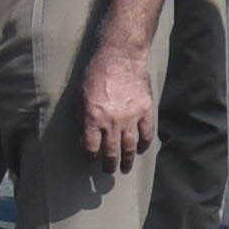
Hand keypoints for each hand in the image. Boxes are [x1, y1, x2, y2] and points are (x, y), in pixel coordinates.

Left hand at [74, 42, 158, 170]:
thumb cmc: (97, 72)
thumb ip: (83, 117)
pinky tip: (141, 150)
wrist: (121, 57)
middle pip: (111, 152)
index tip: (91, 159)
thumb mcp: (81, 95)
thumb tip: (84, 136)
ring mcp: (131, 117)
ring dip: (128, 160)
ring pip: (130, 147)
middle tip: (109, 171)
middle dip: (109, 165)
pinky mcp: (145, 110)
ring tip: (126, 168)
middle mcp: (112, 122)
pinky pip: (146, 133)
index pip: (91, 147)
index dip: (90, 156)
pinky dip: (144, 144)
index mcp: (93, 118)